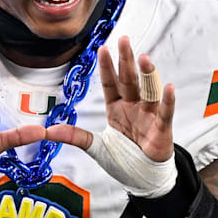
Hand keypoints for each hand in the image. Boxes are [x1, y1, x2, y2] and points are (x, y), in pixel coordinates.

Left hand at [47, 36, 176, 197]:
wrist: (144, 178)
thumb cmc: (124, 159)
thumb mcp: (96, 147)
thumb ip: (75, 136)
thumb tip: (49, 131)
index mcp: (117, 108)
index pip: (110, 83)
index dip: (106, 67)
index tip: (102, 48)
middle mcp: (133, 107)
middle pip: (130, 80)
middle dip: (127, 60)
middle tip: (124, 40)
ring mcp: (148, 116)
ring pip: (148, 91)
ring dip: (147, 75)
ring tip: (145, 58)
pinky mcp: (161, 130)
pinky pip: (165, 113)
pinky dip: (167, 101)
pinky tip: (168, 87)